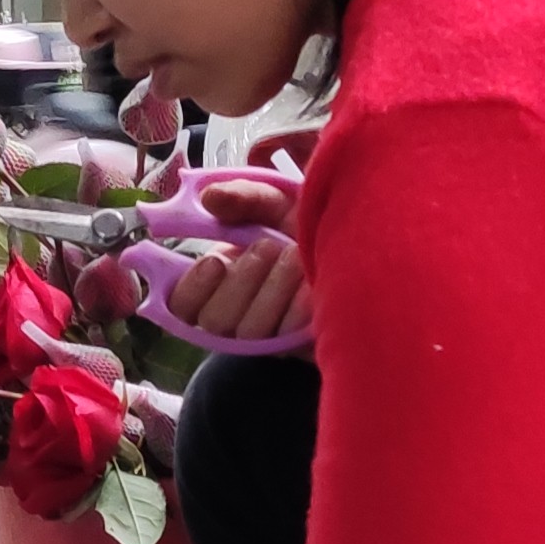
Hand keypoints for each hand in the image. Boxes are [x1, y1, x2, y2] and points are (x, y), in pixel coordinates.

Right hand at [165, 178, 311, 344]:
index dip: (191, 287)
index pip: (182, 302)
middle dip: (239, 281)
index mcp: (221, 279)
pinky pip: (283, 336)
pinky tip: (310, 284)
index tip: (214, 260)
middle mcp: (237, 311)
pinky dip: (295, 307)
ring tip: (293, 256)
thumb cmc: (311, 226)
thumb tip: (209, 197)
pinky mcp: (295, 345)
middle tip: (267, 246)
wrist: (362, 247)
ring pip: (247, 329)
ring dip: (269, 289)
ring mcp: (266, 334)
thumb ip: (245, 198)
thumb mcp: (278, 202)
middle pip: (213, 320)